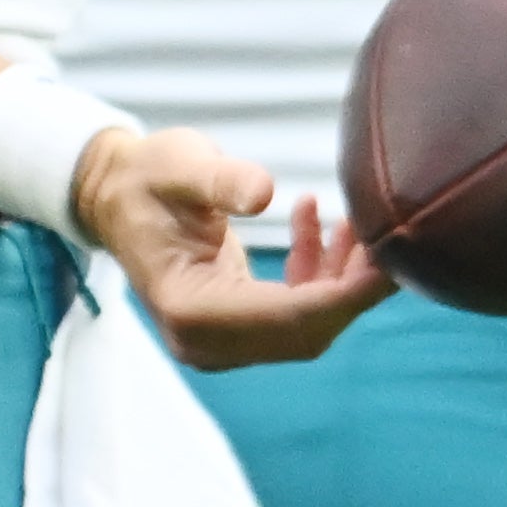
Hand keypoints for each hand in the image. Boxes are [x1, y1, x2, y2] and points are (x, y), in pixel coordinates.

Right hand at [78, 125, 391, 370]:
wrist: (115, 196)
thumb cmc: (145, 177)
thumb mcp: (179, 166)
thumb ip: (221, 180)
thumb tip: (265, 193)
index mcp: (189, 308)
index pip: (287, 317)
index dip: (346, 295)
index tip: (392, 261)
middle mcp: (204, 339)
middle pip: (303, 332)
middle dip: (354, 290)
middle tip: (391, 238)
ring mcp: (220, 341)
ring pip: (305, 327)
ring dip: (340, 281)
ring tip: (356, 222)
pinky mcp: (235, 328)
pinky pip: (294, 314)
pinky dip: (316, 276)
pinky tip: (316, 222)